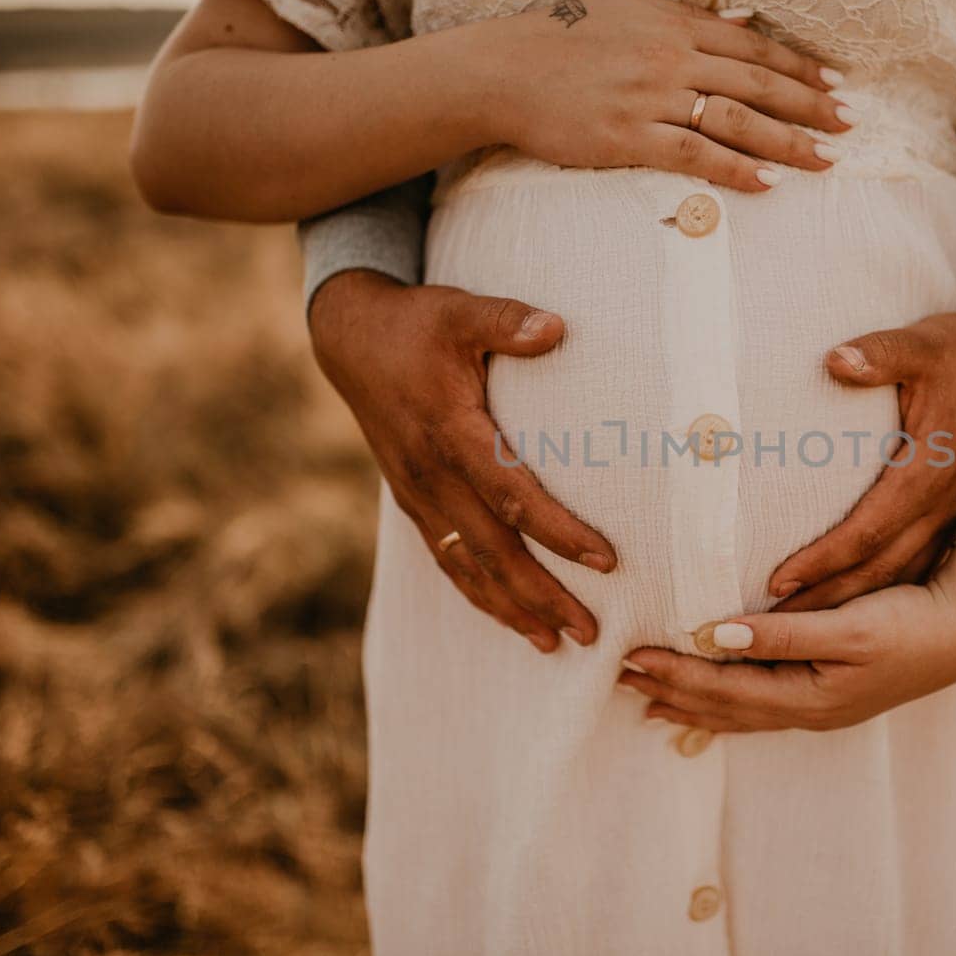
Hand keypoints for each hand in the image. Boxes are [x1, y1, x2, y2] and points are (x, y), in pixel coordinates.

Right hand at [310, 270, 615, 653]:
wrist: (349, 337)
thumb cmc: (417, 324)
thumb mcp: (459, 311)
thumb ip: (507, 321)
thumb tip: (558, 327)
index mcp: (450, 433)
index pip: (512, 494)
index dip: (558, 531)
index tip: (606, 560)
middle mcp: (431, 476)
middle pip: (493, 551)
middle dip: (543, 596)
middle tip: (592, 632)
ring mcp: (418, 495)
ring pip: (466, 567)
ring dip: (511, 609)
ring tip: (555, 644)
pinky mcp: (412, 502)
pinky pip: (446, 559)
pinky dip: (478, 594)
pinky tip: (509, 618)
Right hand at [477, 0, 851, 191]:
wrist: (503, 69)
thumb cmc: (560, 38)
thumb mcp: (627, 9)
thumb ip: (684, 18)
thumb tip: (738, 20)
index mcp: (674, 23)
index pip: (752, 45)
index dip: (799, 66)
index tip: (835, 83)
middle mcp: (671, 57)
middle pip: (758, 83)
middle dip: (811, 105)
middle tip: (849, 124)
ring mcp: (652, 98)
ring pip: (738, 121)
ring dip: (789, 142)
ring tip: (825, 161)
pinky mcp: (629, 137)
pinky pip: (696, 156)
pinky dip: (737, 171)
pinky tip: (769, 185)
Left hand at [616, 551, 955, 731]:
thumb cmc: (910, 624)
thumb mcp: (845, 626)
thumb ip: (779, 634)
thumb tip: (714, 633)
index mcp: (805, 696)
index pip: (721, 688)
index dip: (674, 673)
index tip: (630, 656)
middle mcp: (806, 710)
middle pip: (722, 707)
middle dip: (671, 692)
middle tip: (620, 676)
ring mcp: (818, 707)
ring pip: (739, 713)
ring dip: (693, 706)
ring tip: (650, 701)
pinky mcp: (828, 694)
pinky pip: (761, 707)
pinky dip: (727, 705)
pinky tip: (715, 702)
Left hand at [767, 304, 955, 610]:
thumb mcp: (925, 344)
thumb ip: (880, 354)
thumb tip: (834, 360)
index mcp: (928, 472)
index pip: (866, 530)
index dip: (822, 560)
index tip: (778, 582)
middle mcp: (944, 506)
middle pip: (879, 571)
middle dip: (826, 602)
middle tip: (773, 630)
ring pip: (901, 577)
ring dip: (854, 608)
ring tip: (803, 633)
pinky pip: (920, 567)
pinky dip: (884, 594)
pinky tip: (856, 611)